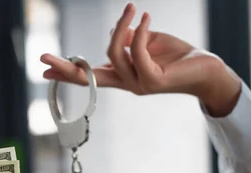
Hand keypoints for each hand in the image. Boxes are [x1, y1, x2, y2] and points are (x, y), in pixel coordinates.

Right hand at [40, 2, 241, 116]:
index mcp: (122, 75)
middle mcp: (126, 83)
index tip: (44, 69)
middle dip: (65, 68)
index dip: (67, 71)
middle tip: (43, 58)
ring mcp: (138, 85)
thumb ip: (131, 38)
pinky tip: (146, 17)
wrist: (207, 70)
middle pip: (88, 78)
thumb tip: (118, 31)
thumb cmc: (178, 56)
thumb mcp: (149, 41)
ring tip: (134, 9)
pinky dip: (140, 31)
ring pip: (115, 53)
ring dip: (122, 27)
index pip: (89, 75)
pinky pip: (137, 51)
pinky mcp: (154, 81)